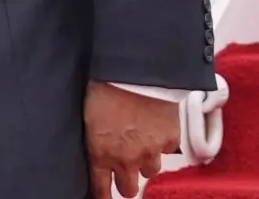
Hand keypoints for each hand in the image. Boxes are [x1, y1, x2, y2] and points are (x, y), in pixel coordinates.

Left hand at [85, 81, 180, 198]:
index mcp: (100, 152)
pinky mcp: (170, 140)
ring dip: (145, 161)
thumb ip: (94, 138)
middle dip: (126, 181)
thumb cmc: (104, 87)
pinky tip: (155, 128)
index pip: (100, 188)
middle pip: (129, 189)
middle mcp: (126, 159)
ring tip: (141, 143)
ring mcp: (150, 152)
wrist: (136, 73)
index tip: (102, 198)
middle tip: (124, 168)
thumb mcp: (88, 115)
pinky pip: (166, 150)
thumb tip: (94, 145)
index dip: (102, 196)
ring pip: (150, 171)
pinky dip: (161, 143)